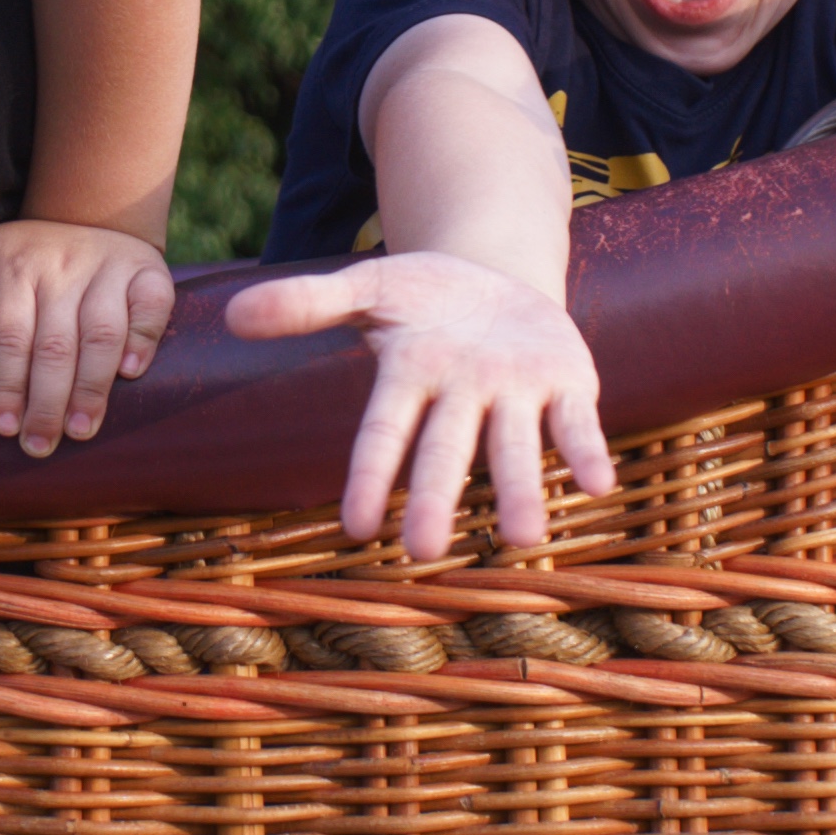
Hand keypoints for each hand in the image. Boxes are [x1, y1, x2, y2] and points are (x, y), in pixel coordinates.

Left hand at [0, 217, 176, 450]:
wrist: (87, 211)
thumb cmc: (22, 255)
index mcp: (16, 267)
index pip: (10, 334)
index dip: (9, 384)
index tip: (6, 426)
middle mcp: (64, 266)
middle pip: (56, 343)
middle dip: (48, 401)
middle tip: (41, 444)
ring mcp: (109, 267)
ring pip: (102, 331)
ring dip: (92, 385)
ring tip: (81, 429)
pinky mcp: (148, 270)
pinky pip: (152, 304)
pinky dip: (144, 339)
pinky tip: (130, 374)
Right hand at [227, 251, 618, 558]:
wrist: (498, 280)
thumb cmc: (424, 295)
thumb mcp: (371, 284)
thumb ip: (309, 302)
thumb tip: (234, 315)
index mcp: (410, 378)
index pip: (385, 433)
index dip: (372, 476)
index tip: (358, 527)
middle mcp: (462, 398)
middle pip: (445, 451)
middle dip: (437, 499)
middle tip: (427, 553)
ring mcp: (516, 395)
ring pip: (514, 448)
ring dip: (521, 492)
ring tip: (524, 540)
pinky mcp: (567, 385)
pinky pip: (576, 422)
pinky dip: (585, 452)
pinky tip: (600, 483)